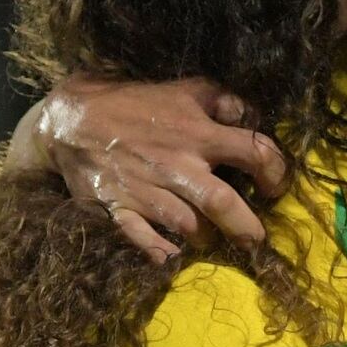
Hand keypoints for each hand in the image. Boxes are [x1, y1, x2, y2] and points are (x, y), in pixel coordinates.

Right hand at [29, 75, 288, 262]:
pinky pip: (142, 238)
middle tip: (256, 239)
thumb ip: (222, 101)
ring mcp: (146, 190)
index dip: (276, 171)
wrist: (71, 118)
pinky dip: (159, 251)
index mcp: (198, 133)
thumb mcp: (183, 89)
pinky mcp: (117, 207)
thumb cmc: (135, 103)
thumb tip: (251, 115)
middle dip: (245, 226)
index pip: (254, 152)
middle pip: (221, 202)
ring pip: (188, 225)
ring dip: (206, 238)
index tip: (275, 186)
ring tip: (212, 240)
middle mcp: (176, 165)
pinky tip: (171, 256)